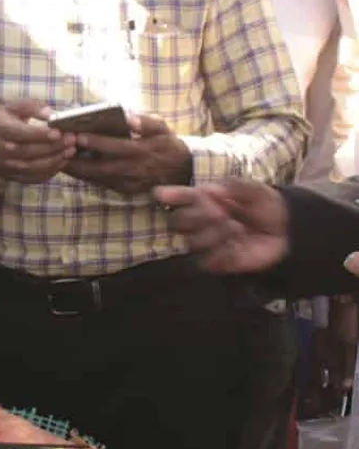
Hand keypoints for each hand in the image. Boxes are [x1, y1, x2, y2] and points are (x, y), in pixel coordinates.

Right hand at [0, 100, 76, 182]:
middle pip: (28, 152)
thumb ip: (33, 107)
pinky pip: (32, 178)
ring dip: (54, 161)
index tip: (59, 132)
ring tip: (71, 151)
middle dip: (52, 147)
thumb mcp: (14, 107)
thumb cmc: (4, 120)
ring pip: (31, 167)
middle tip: (71, 140)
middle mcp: (0, 150)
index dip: (40, 135)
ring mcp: (4, 166)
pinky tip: (62, 162)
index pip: (20, 134)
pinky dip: (49, 172)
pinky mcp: (10, 176)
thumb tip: (52, 114)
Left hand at [65, 113, 191, 194]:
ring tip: (58, 158)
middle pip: (100, 167)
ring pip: (97, 178)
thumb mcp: (163, 128)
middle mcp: (133, 169)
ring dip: (76, 170)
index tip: (77, 134)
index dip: (96, 142)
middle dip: (77, 160)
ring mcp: (128, 182)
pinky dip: (84, 176)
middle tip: (59, 149)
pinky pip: (100, 183)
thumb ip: (147, 122)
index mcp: (143, 150)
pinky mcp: (124, 190)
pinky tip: (70, 168)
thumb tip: (129, 118)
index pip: (116, 146)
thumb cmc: (167, 144)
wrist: (180, 171)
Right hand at [154, 179, 288, 273]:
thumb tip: (207, 190)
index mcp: (204, 199)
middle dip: (197, 216)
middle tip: (222, 213)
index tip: (161, 195)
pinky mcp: (216, 262)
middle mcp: (199, 220)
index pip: (179, 197)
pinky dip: (221, 252)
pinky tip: (236, 245)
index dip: (168, 196)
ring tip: (237, 228)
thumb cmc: (266, 206)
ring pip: (190, 241)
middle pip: (176, 222)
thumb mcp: (255, 189)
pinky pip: (206, 260)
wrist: (287, 231)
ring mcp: (205, 242)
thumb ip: (233, 186)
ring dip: (213, 234)